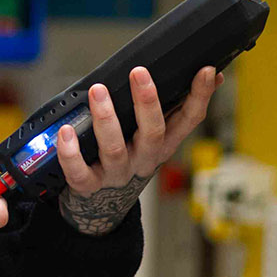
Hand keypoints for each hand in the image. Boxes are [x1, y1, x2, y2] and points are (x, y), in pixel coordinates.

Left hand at [55, 66, 221, 235]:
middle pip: (153, 132)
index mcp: (163, 144)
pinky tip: (65, 132)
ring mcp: (117, 174)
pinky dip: (71, 152)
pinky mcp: (88, 186)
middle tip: (139, 72)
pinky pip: (79, 172)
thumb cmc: (130, 157)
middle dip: (147, 102)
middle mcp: (143, 159)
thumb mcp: (157, 136)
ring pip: (115, 148)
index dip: (199, 96)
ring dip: (106, 118)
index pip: (189, 120)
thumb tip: (211, 75)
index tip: (203, 70)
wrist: (102, 206)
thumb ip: (177, 108)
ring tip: (98, 91)